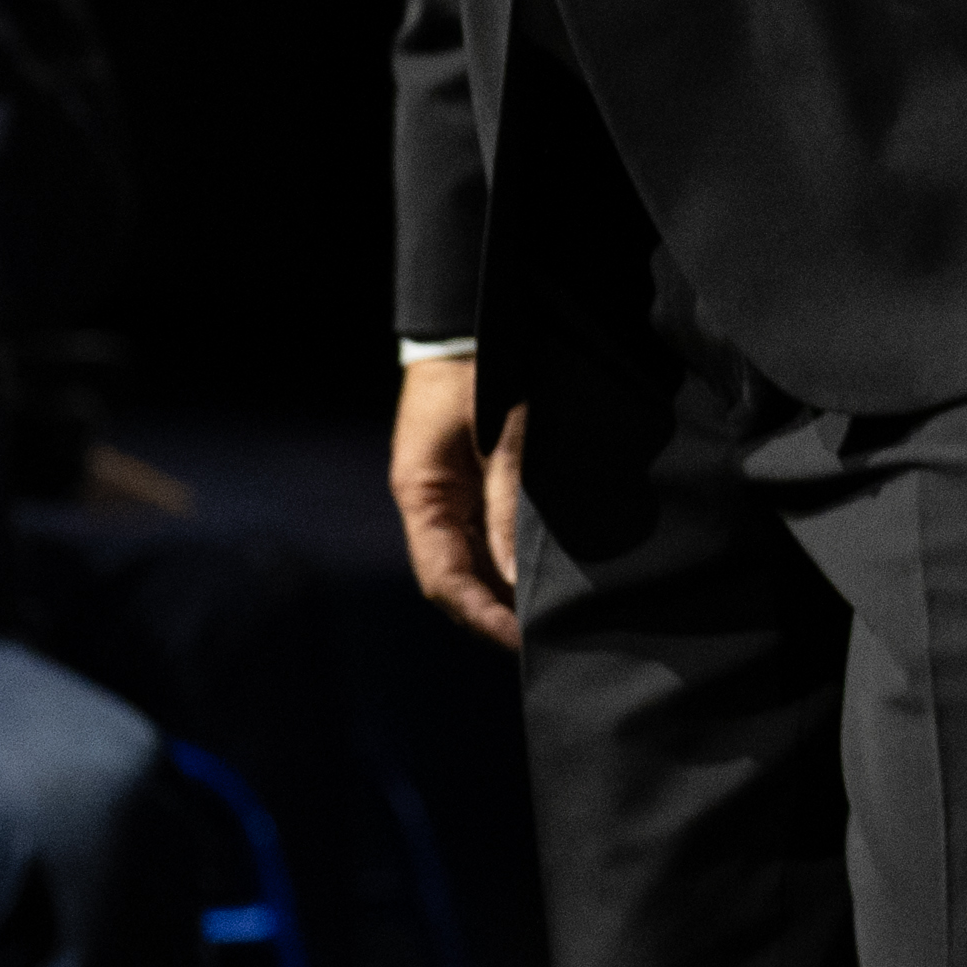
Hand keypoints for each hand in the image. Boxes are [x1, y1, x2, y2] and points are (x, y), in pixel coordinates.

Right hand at [389, 353, 527, 646]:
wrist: (470, 324)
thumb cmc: (484, 371)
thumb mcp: (503, 437)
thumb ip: (506, 505)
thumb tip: (510, 577)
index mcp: (422, 494)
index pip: (443, 577)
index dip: (479, 615)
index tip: (519, 640)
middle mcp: (429, 502)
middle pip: (455, 579)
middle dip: (492, 614)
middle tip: (542, 642)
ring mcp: (448, 494)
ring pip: (469, 562)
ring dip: (501, 593)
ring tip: (545, 620)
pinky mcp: (471, 483)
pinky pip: (483, 537)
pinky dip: (505, 563)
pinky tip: (536, 578)